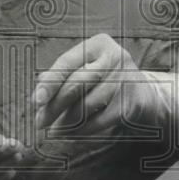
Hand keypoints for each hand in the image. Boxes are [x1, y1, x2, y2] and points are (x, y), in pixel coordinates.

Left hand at [31, 33, 178, 138]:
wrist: (142, 91)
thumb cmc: (103, 78)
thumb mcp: (84, 68)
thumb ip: (60, 77)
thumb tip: (37, 98)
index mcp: (98, 44)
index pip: (67, 63)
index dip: (49, 83)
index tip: (36, 101)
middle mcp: (114, 57)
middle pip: (76, 84)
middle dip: (55, 106)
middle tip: (40, 122)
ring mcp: (126, 79)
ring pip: (87, 105)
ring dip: (66, 122)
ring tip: (53, 131)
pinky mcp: (132, 102)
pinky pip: (100, 120)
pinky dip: (82, 130)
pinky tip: (70, 134)